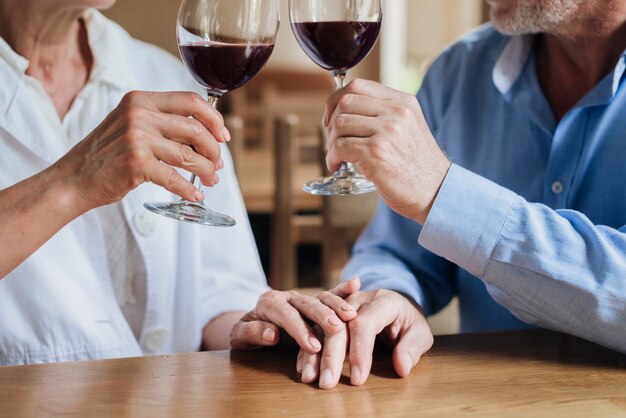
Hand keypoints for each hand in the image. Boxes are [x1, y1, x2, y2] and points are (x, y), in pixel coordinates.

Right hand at [54, 91, 227, 211]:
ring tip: (211, 180)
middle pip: (195, 129)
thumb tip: (206, 136)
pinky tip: (196, 195)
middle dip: (214, 150)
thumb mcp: (131, 125)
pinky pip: (175, 178)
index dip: (214, 119)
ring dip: (207, 170)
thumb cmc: (107, 154)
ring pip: (189, 155)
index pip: (191, 100)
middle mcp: (139, 114)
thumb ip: (163, 124)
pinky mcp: (136, 164)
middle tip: (218, 164)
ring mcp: (137, 138)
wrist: (74, 178)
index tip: (223, 136)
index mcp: (141, 100)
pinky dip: (190, 189)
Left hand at [229, 280, 360, 353]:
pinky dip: (342, 289)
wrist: (248, 326)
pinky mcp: (314, 302)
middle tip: (337, 329)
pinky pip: (329, 294)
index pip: (285, 315)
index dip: (299, 329)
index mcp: (269, 302)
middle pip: (307, 305)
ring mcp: (302, 298)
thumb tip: (271, 333)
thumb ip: (252, 332)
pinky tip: (356, 284)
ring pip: (321, 300)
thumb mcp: (239, 336)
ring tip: (351, 316)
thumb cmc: (245, 334)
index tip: (313, 346)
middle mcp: (288, 297)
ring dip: (337, 307)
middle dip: (322, 316)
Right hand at [297, 278, 432, 388]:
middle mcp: (358, 299)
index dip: (359, 352)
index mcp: (382, 301)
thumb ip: (412, 348)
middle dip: (331, 356)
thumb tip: (401, 366)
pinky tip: (304, 367)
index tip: (357, 378)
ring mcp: (341, 305)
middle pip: (338, 325)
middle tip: (328, 383)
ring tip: (309, 377)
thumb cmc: (408, 321)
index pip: (364, 324)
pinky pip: (315, 329)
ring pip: (321, 326)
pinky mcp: (331, 314)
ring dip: (313, 353)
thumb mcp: (420, 332)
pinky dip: (308, 349)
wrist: (396, 304)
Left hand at [323, 79, 451, 223]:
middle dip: (331, 122)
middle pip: (345, 103)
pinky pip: (340, 147)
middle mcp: (396, 112)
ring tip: (337, 156)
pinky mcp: (376, 152)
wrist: (435, 191)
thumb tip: (345, 111)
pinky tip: (337, 165)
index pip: (358, 86)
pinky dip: (332, 157)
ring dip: (331, 142)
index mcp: (403, 102)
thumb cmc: (417, 165)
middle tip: (333, 141)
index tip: (331, 116)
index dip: (336, 100)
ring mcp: (386, 131)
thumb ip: (385, 115)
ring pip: (339, 124)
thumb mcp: (408, 127)